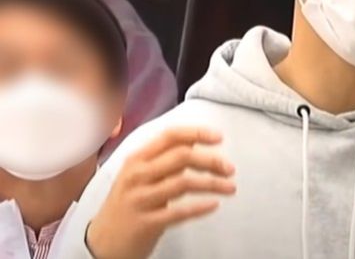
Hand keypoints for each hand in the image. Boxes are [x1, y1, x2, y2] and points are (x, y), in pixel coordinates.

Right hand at [86, 127, 236, 258]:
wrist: (101, 244)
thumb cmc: (127, 205)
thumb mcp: (140, 176)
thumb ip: (164, 160)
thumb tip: (196, 143)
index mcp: (137, 159)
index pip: (170, 136)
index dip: (197, 133)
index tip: (219, 138)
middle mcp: (137, 175)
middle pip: (181, 157)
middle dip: (211, 161)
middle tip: (230, 168)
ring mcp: (140, 199)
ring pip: (184, 183)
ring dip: (212, 184)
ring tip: (231, 187)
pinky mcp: (146, 223)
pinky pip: (179, 212)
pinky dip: (200, 207)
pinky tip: (214, 205)